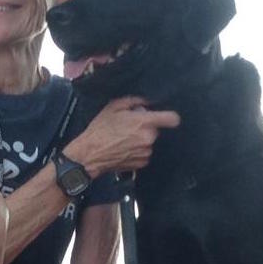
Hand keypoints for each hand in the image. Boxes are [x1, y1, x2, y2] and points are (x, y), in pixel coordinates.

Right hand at [62, 96, 179, 176]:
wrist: (90, 154)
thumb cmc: (100, 130)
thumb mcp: (114, 107)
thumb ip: (134, 101)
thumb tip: (146, 102)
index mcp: (144, 123)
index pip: (172, 119)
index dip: (170, 117)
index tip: (166, 117)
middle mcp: (149, 138)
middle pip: (156, 130)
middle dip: (146, 127)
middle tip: (130, 126)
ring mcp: (146, 152)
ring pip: (149, 142)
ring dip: (141, 140)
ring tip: (124, 139)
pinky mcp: (142, 163)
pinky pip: (144, 153)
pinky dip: (137, 151)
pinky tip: (124, 148)